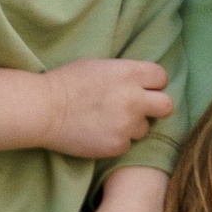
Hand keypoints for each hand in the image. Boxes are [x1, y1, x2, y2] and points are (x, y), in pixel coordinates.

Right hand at [0, 59, 173, 156]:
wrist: (44, 110)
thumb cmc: (66, 82)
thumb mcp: (99, 65)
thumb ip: (124, 74)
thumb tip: (139, 81)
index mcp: (130, 74)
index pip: (161, 77)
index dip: (153, 83)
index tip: (143, 87)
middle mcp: (134, 99)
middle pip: (166, 105)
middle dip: (155, 106)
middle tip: (138, 107)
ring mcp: (127, 125)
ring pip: (145, 128)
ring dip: (133, 125)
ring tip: (110, 121)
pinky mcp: (117, 146)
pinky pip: (126, 143)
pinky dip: (116, 139)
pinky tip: (99, 132)